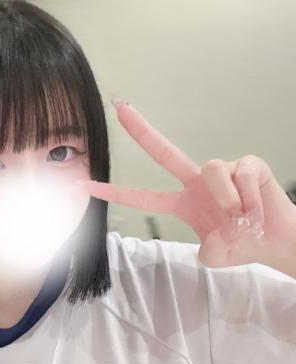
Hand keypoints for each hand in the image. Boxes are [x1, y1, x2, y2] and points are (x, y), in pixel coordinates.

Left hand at [74, 98, 295, 268]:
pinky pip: (239, 173)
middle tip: (119, 107)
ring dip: (227, 199)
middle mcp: (197, 182)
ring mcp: (222, 170)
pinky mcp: (247, 163)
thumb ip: (205, 252)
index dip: (115, 192)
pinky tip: (256, 206)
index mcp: (183, 203)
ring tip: (242, 215)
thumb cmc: (243, 244)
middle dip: (140, 129)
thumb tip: (206, 245)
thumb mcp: (215, 256)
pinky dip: (249, 197)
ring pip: (210, 169)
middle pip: (164, 151)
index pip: (143, 197)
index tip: (87, 186)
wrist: (275, 241)